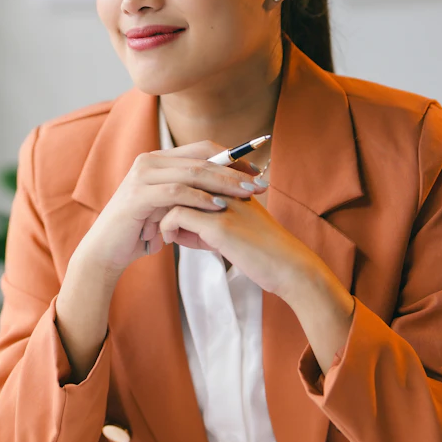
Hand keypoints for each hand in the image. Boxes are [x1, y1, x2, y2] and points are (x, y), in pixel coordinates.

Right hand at [71, 141, 266, 281]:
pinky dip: (200, 198)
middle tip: (260, 183)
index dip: (232, 157)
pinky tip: (219, 206)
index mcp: (159, 160)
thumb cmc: (141, 231)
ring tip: (247, 194)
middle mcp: (149, 161)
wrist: (107, 250)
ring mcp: (141, 176)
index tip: (258, 172)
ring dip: (223, 183)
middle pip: (201, 158)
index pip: (203, 149)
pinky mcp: (137, 195)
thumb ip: (191, 194)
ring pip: (191, 172)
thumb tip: (228, 189)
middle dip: (235, 170)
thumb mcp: (170, 208)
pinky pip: (175, 192)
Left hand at [157, 191, 355, 371]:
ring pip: (175, 194)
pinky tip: (170, 241)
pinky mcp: (219, 225)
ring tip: (158, 232)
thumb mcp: (233, 231)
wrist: (291, 269)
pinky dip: (167, 227)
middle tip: (150, 219)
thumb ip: (207, 223)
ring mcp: (223, 203)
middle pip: (180, 179)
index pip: (191, 173)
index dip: (173, 191)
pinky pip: (177, 216)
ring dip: (160, 213)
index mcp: (232, 185)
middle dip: (161, 200)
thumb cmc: (263, 254)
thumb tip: (179, 226)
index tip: (160, 210)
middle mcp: (227, 188)